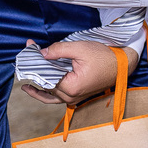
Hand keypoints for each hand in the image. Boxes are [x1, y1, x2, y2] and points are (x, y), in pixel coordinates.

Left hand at [18, 39, 136, 104]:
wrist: (122, 65)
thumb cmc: (104, 57)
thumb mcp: (80, 48)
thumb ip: (58, 50)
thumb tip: (41, 53)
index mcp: (71, 86)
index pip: (45, 75)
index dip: (35, 62)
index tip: (28, 49)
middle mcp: (71, 96)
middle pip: (46, 84)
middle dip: (35, 70)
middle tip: (26, 56)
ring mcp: (74, 98)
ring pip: (49, 95)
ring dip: (38, 86)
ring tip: (25, 82)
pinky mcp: (77, 96)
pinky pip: (57, 98)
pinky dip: (46, 95)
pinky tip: (38, 90)